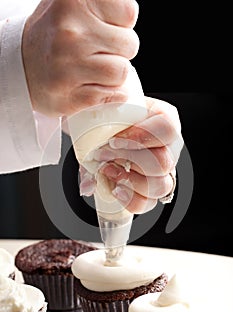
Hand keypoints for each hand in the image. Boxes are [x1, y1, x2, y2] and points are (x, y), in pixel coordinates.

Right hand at [22, 0, 138, 116]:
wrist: (22, 67)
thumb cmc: (54, 34)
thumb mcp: (73, 4)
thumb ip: (101, 3)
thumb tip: (128, 12)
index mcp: (72, 2)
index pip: (129, 12)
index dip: (122, 23)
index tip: (106, 27)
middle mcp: (68, 32)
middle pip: (129, 44)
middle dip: (120, 50)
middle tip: (99, 51)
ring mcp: (67, 67)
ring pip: (122, 72)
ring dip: (115, 74)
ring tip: (96, 69)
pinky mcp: (69, 97)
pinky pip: (112, 95)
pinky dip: (110, 93)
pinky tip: (94, 85)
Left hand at [80, 96, 183, 213]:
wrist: (89, 131)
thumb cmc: (100, 118)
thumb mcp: (96, 108)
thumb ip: (92, 114)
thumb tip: (96, 146)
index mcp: (161, 118)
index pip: (167, 128)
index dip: (142, 136)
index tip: (113, 141)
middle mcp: (167, 146)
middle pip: (163, 162)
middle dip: (127, 161)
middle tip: (102, 155)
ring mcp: (161, 171)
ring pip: (161, 186)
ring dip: (129, 182)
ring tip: (106, 171)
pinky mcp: (149, 190)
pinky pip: (148, 203)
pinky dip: (129, 199)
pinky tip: (114, 188)